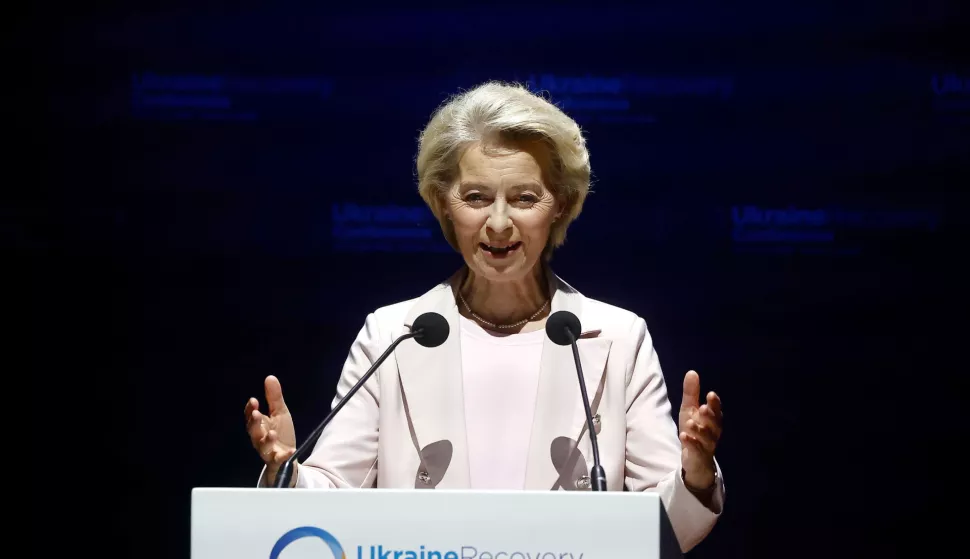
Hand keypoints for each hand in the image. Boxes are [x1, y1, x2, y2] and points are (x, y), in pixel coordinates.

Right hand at [244, 375, 296, 484]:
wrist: (287, 456)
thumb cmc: (281, 433)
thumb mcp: (280, 413)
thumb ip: (274, 398)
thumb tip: (270, 377)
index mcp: (259, 425)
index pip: (251, 417)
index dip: (250, 410)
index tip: (254, 401)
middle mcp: (260, 438)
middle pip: (253, 431)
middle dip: (254, 423)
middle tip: (256, 414)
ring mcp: (268, 450)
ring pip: (263, 446)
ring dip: (267, 440)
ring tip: (272, 433)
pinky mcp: (277, 460)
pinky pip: (279, 459)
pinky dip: (284, 456)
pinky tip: (291, 451)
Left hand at [678, 370, 722, 489]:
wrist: (694, 460)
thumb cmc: (694, 431)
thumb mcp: (689, 411)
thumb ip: (691, 394)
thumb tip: (692, 372)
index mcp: (712, 421)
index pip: (716, 411)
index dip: (715, 404)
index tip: (711, 394)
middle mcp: (713, 433)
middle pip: (714, 424)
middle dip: (710, 416)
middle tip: (703, 408)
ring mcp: (707, 446)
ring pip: (706, 438)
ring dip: (699, 430)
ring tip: (690, 423)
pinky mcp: (698, 457)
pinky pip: (696, 450)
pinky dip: (691, 443)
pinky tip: (684, 436)